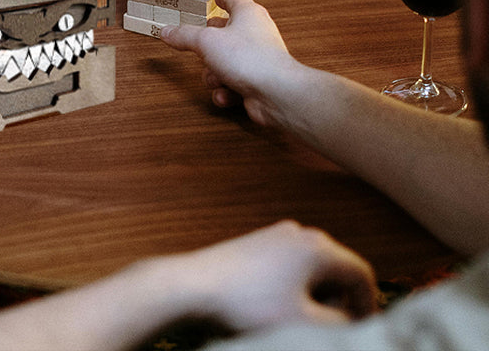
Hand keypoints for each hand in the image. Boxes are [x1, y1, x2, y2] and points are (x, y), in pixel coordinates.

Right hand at [160, 0, 303, 127]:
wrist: (275, 93)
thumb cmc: (249, 58)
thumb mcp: (206, 42)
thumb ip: (184, 36)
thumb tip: (166, 31)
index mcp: (247, 14)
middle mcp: (256, 33)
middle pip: (226, 33)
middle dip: (209, 47)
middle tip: (199, 47)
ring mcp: (258, 58)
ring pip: (225, 62)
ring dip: (214, 75)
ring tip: (215, 78)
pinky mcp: (257, 81)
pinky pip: (233, 84)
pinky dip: (226, 90)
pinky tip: (224, 94)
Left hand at [173, 221, 377, 331]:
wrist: (196, 284)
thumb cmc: (249, 305)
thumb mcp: (304, 323)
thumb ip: (340, 324)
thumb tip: (352, 321)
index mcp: (319, 247)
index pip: (362, 274)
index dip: (370, 307)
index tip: (362, 333)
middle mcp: (301, 232)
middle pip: (339, 268)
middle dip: (343, 301)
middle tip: (333, 330)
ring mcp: (277, 234)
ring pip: (314, 266)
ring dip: (319, 294)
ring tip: (304, 321)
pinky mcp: (258, 242)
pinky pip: (292, 264)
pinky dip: (297, 285)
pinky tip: (281, 307)